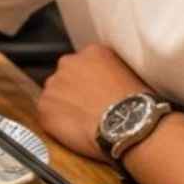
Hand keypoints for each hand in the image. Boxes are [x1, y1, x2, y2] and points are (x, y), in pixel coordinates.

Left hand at [37, 44, 151, 160]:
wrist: (131, 125)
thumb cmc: (138, 106)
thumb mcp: (130, 74)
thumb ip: (108, 71)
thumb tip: (102, 81)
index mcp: (92, 52)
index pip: (83, 64)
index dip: (89, 82)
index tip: (95, 93)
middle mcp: (68, 63)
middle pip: (65, 77)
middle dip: (73, 91)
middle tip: (89, 108)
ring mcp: (53, 85)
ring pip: (54, 95)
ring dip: (64, 106)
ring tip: (84, 121)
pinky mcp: (44, 107)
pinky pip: (46, 115)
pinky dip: (57, 124)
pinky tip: (75, 131)